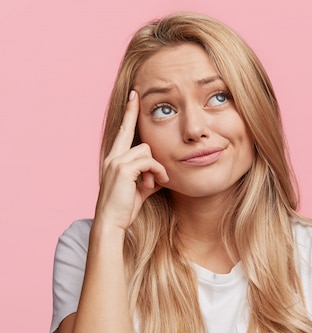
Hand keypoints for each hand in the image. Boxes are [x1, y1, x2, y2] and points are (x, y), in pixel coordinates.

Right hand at [94, 90, 168, 231]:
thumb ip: (149, 177)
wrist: (112, 223)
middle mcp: (112, 156)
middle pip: (128, 129)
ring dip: (157, 167)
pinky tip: (158, 183)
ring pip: (147, 150)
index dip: (128, 115)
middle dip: (132, 111)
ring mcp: (116, 161)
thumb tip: (160, 174)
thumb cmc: (125, 209)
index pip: (122, 133)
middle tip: (136, 92)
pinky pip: (150, 162)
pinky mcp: (123, 169)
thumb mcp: (140, 189)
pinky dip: (158, 172)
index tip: (132, 97)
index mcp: (114, 159)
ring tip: (156, 183)